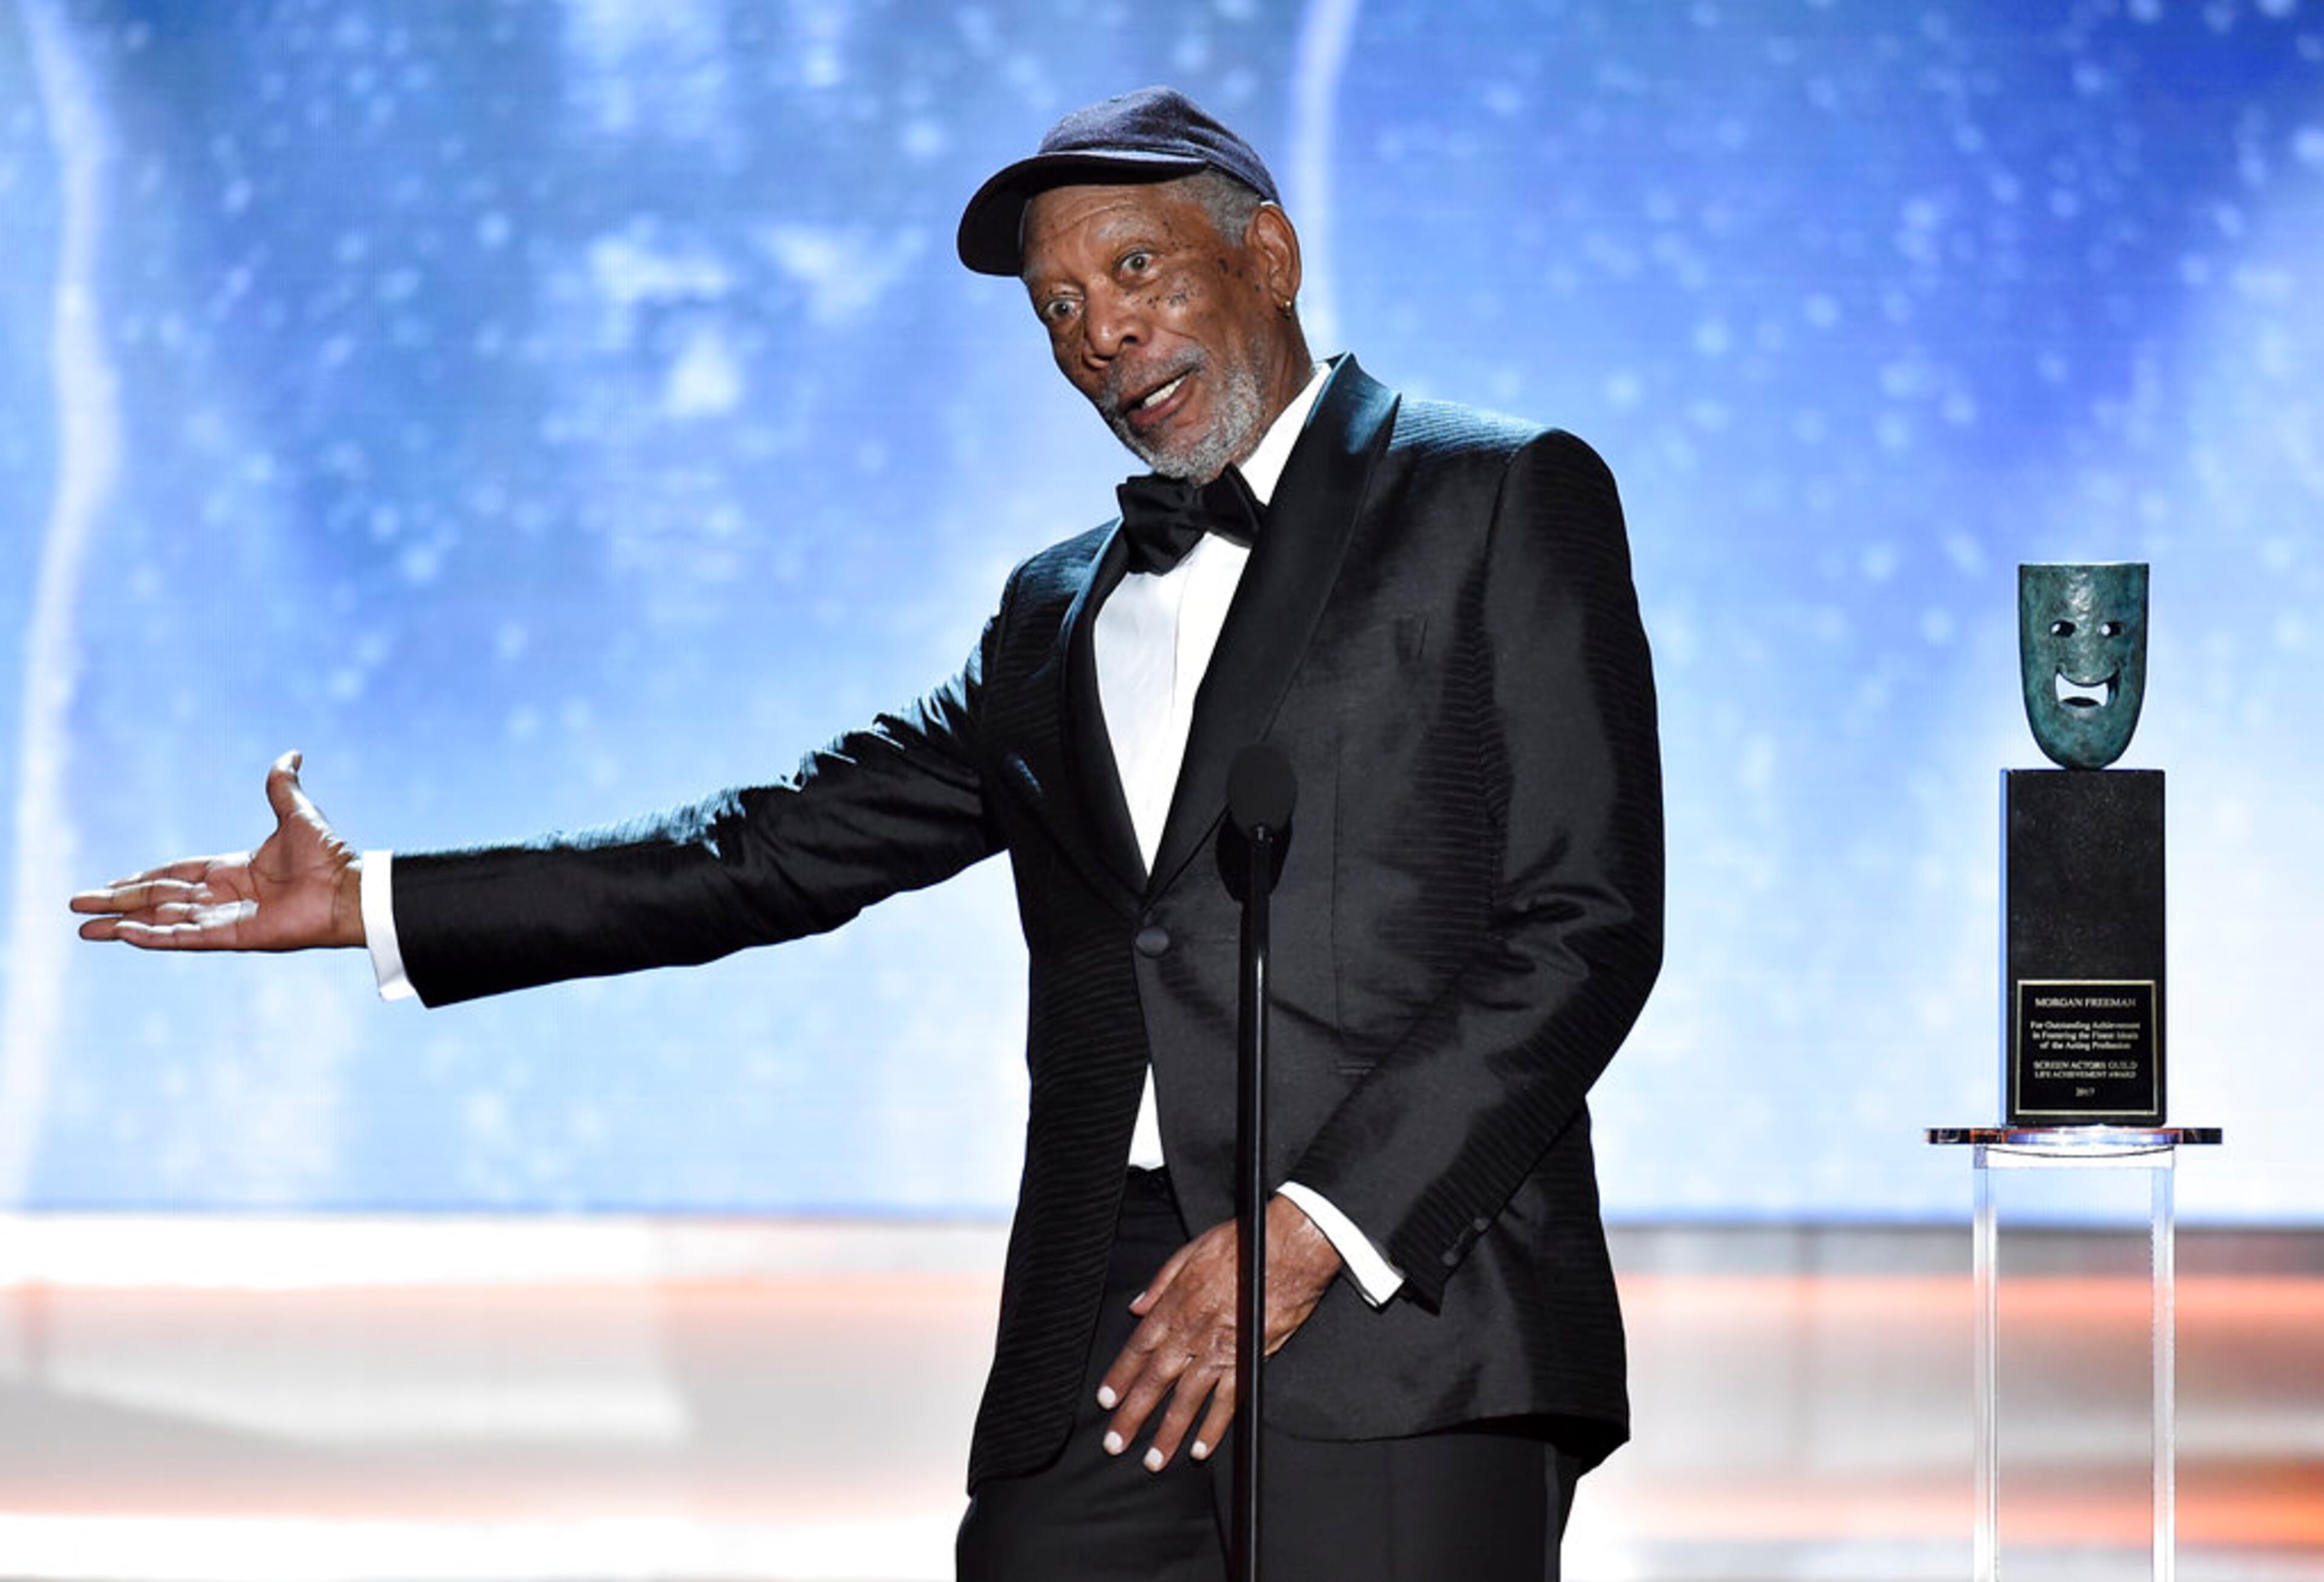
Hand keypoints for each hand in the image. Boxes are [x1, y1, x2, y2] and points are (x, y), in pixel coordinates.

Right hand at [70, 750, 365, 950]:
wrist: (350, 888)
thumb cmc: (329, 857)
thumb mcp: (297, 814)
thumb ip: (283, 786)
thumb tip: (291, 754)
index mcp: (233, 870)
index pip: (175, 874)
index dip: (142, 878)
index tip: (112, 884)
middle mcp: (224, 897)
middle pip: (158, 898)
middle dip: (118, 903)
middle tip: (78, 907)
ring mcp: (226, 919)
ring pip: (163, 920)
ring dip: (124, 924)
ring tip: (86, 929)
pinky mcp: (233, 937)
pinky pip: (185, 937)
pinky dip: (154, 936)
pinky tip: (123, 935)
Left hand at [1095, 1193, 1342, 1472]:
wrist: (1288, 1251)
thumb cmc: (1245, 1245)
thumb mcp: (1192, 1250)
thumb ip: (1162, 1281)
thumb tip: (1138, 1305)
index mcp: (1176, 1304)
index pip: (1138, 1348)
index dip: (1120, 1377)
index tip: (1106, 1400)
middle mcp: (1191, 1332)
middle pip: (1155, 1380)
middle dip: (1132, 1415)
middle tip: (1116, 1443)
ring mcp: (1219, 1350)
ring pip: (1186, 1399)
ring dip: (1168, 1432)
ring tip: (1154, 1459)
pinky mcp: (1248, 1360)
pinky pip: (1227, 1401)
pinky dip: (1213, 1427)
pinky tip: (1201, 1448)